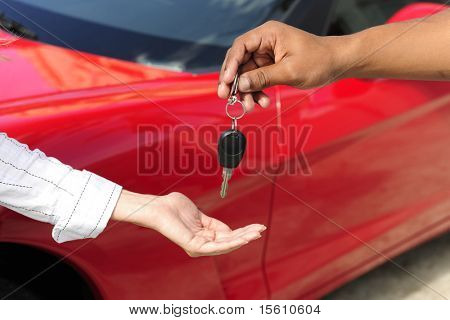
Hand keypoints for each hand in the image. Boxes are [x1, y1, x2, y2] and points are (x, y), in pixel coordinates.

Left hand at [112, 190, 265, 256]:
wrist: (160, 207)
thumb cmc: (174, 207)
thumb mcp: (200, 215)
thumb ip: (213, 223)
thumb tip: (228, 230)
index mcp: (203, 237)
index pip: (227, 236)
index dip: (243, 232)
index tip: (257, 226)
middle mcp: (202, 244)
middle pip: (229, 242)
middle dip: (247, 235)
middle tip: (262, 229)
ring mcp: (198, 247)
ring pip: (226, 245)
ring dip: (243, 239)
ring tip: (257, 233)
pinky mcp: (195, 247)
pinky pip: (217, 246)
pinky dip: (233, 242)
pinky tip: (244, 237)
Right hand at [218, 21, 347, 111]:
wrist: (337, 64)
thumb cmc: (319, 60)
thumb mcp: (290, 71)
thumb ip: (263, 78)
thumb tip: (239, 84)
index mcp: (268, 34)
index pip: (240, 46)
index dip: (230, 65)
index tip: (227, 82)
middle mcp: (264, 42)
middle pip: (239, 62)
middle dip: (233, 81)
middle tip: (226, 97)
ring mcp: (266, 55)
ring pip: (246, 74)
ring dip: (246, 91)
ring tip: (250, 106)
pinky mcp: (270, 67)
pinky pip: (256, 80)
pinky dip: (256, 92)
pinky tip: (261, 102)